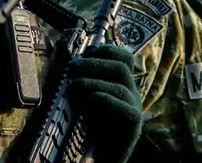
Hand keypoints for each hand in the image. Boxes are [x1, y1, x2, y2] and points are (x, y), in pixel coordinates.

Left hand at [67, 44, 142, 162]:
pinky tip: (90, 100)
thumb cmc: (89, 129)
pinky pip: (124, 107)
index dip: (106, 50)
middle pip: (121, 66)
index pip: (124, 56)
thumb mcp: (83, 100)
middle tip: (72, 68)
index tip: (84, 53)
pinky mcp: (133, 124)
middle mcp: (131, 92)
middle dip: (94, 63)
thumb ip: (80, 83)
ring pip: (121, 84)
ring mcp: (134, 107)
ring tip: (74, 85)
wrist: (100, 157)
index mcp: (121, 83)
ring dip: (94, 81)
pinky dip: (105, 99)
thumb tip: (67, 64)